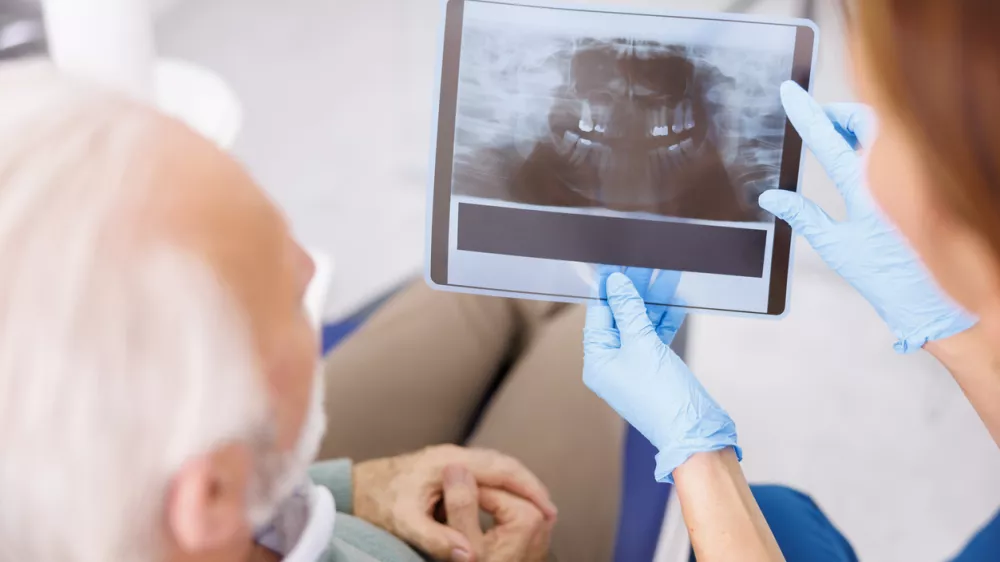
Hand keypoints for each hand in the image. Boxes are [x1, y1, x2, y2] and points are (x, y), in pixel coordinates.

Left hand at [352, 445, 555, 559]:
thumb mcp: (404, 522)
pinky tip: (507, 507)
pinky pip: (484, 474)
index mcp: (449, 461)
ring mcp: (450, 459)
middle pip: (505, 464)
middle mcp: (453, 454)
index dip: (529, 488)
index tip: (548, 509)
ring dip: (517, 487)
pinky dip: (502, 488)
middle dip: (530, 487)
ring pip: (496, 468)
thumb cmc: (376, 502)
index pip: (502, 468)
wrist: (354, 486)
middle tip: (550, 513)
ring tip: (536, 512)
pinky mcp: (446, 468)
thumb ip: (435, 537)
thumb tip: (469, 555)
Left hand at [583, 272, 739, 483]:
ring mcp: (634, 366)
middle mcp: (612, 363)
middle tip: (647, 264)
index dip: (609, 287)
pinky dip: (666, 318)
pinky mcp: (655, 368)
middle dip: (636, 290)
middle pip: (621, 316)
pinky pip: (656, 336)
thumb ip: (629, 310)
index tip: (616, 263)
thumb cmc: (662, 397)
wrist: (694, 432)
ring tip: (669, 274)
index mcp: (597, 360)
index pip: (599, 314)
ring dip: (655, 300)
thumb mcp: (642, 344)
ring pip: (641, 323)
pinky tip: (677, 299)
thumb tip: (617, 284)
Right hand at [759, 81, 975, 352]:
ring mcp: (914, 176)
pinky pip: (901, 146)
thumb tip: (771, 196)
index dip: (805, 112)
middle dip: (839, 113)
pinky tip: (865, 155)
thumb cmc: (888, 279)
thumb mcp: (836, 247)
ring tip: (837, 136)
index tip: (789, 91)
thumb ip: (803, 216)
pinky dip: (878, 142)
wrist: (937, 301)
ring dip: (859, 125)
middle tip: (817, 119)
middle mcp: (894, 175)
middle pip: (865, 120)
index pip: (828, 139)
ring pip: (886, 129)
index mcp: (866, 189)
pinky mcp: (926, 182)